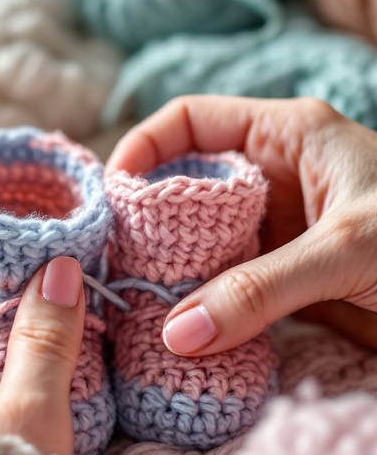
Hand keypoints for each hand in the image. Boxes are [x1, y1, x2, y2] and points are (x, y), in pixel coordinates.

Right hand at [107, 95, 376, 352]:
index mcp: (287, 135)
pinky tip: (187, 329)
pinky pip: (236, 283)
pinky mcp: (295, 274)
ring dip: (178, 268)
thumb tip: (177, 333)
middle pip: (191, 183)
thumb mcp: (343, 249)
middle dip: (151, 220)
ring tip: (140, 301)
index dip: (143, 148)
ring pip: (209, 238)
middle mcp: (279, 175)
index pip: (191, 121)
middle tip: (116, 261)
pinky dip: (209, 304)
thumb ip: (261, 289)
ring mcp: (286, 226)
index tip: (110, 196)